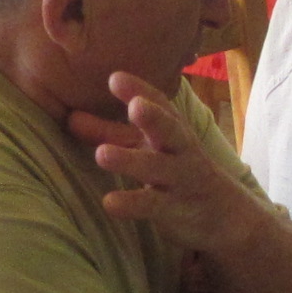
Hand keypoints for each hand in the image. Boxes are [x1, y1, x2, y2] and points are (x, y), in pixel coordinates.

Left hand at [69, 73, 264, 255]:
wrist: (223, 213)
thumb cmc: (174, 169)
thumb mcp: (145, 146)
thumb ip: (107, 132)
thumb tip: (68, 117)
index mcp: (171, 128)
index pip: (159, 103)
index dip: (139, 89)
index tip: (116, 78)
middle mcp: (179, 150)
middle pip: (170, 130)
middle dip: (154, 117)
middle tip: (136, 105)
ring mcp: (179, 180)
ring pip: (158, 168)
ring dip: (131, 161)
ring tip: (102, 155)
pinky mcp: (176, 209)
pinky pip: (154, 206)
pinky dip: (132, 204)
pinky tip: (109, 203)